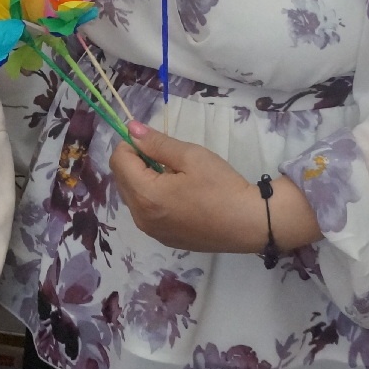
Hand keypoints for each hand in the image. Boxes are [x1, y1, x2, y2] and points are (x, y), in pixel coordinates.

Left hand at [110, 123, 319, 255]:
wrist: (250, 223)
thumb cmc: (222, 187)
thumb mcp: (191, 156)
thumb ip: (157, 143)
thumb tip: (131, 129)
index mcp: (145, 195)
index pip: (118, 161)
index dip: (132, 144)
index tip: (154, 142)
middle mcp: (141, 217)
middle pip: (121, 179)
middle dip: (136, 162)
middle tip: (167, 157)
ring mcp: (151, 231)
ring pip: (132, 196)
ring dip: (144, 180)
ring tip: (175, 176)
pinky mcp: (162, 238)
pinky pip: (145, 212)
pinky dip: (152, 198)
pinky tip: (179, 195)